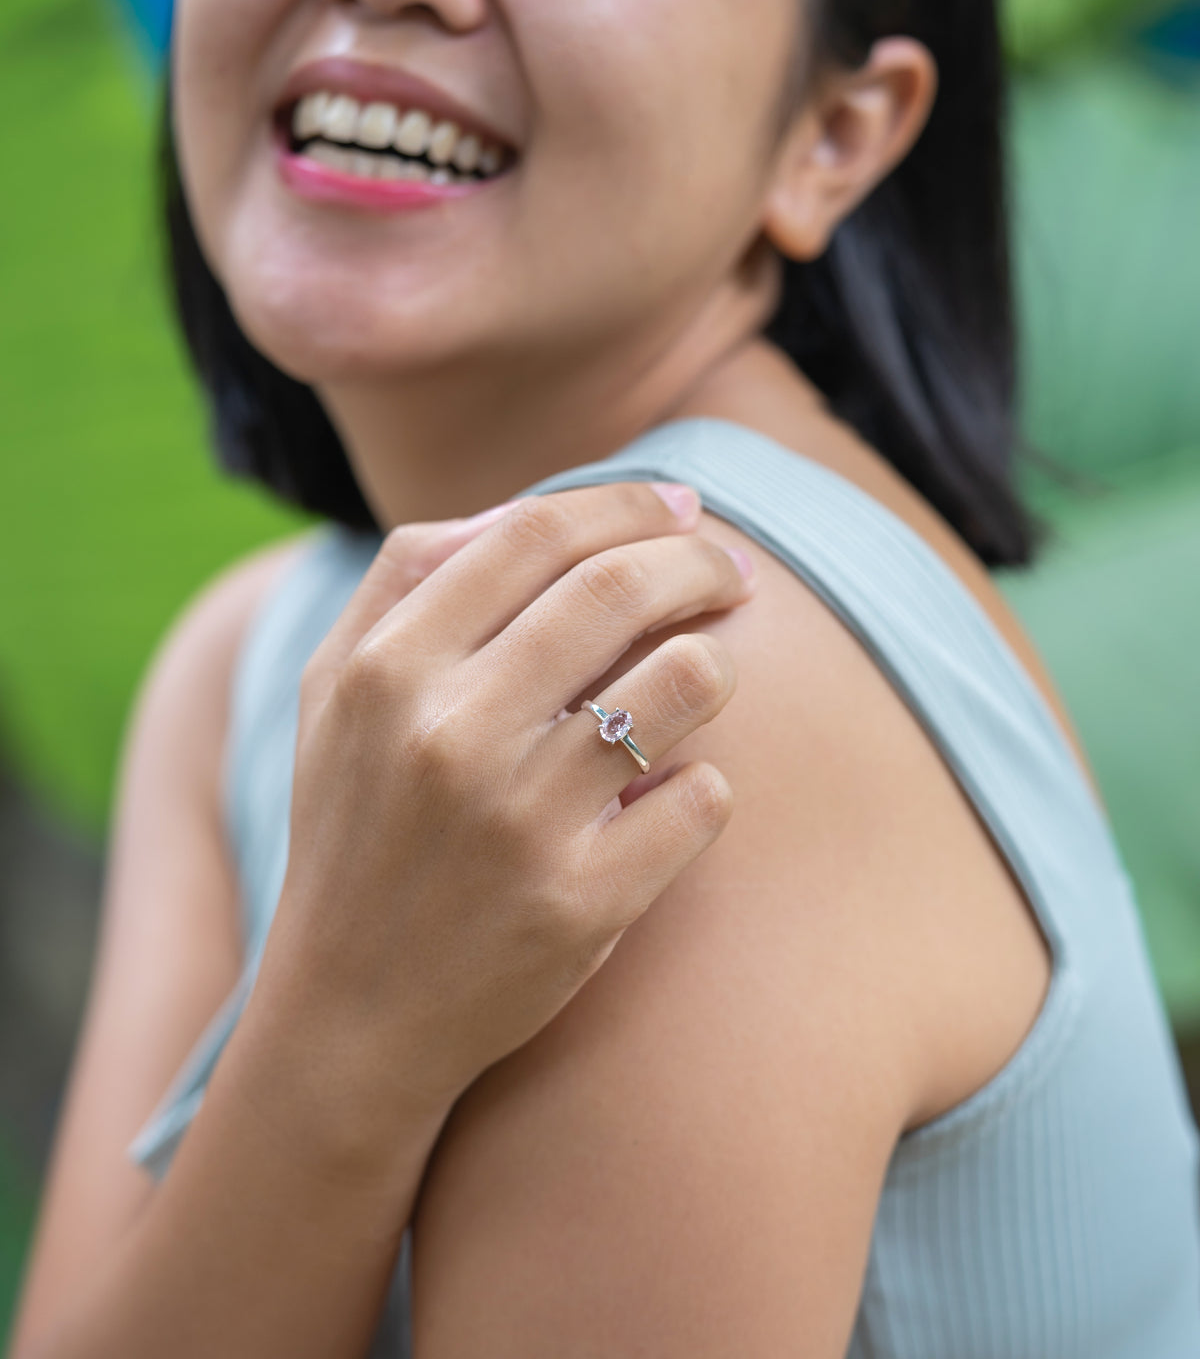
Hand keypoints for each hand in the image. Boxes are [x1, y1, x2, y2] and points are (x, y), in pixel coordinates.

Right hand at [267, 482, 751, 1118]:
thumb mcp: (334, 691)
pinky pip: (702, 799)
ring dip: (715, 664)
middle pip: (620, 589)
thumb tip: (529, 510)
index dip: (624, 503)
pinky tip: (668, 794)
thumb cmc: (357, 829)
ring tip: (702, 676)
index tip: (679, 507)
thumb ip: (407, 579)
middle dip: (699, 562)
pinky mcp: (582, 905)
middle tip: (732, 571)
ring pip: (685, 682)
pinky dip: (702, 783)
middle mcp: (451, 735)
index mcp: (388, 668)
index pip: (535, 534)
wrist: (351, 1016)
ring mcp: (521, 823)